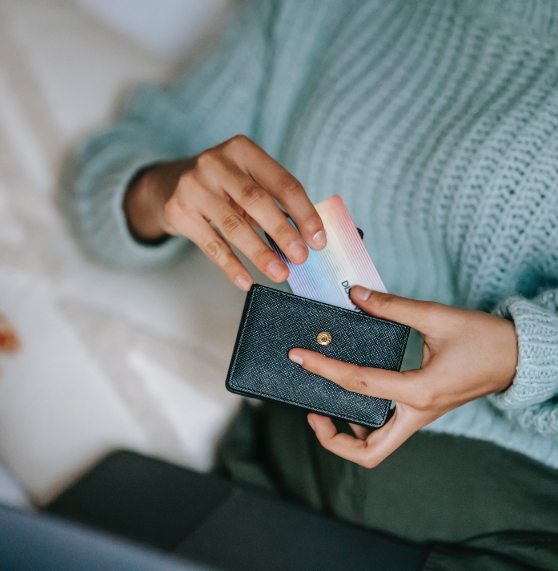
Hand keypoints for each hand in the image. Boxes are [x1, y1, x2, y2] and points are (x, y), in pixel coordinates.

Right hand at [124, 135, 325, 289]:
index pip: (283, 182)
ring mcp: (194, 186)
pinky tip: (246, 281)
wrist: (168, 185)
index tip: (318, 239)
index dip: (304, 212)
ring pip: (233, 225)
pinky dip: (230, 266)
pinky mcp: (179, 211)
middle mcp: (215, 162)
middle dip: (282, 231)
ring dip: (260, 253)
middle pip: (256, 200)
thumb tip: (308, 239)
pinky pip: (211, 244)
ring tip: (279, 273)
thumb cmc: (222, 186)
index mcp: (243, 150)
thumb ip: (274, 203)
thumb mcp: (247, 182)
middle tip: (301, 258)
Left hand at [288, 286, 517, 467]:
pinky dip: (365, 421)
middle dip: (333, 439)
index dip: (324, 368)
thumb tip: (355, 295)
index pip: (359, 384)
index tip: (300, 357)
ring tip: (326, 406)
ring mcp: (421, 416)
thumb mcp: (437, 316)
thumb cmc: (484, 339)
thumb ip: (392, 307)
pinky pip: (388, 428)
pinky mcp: (422, 410)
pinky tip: (355, 395)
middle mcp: (418, 412)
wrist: (517, 357)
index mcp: (420, 390)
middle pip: (369, 451)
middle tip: (312, 412)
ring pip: (378, 445)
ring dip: (348, 434)